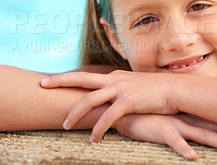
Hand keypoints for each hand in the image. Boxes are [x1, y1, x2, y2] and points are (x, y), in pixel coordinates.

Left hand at [41, 70, 180, 140]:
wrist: (175, 90)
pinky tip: (93, 139)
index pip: (86, 76)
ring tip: (64, 125)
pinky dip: (98, 129)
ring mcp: (120, 89)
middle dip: (60, 81)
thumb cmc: (155, 91)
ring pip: (89, 100)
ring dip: (75, 113)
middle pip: (80, 79)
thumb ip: (121, 89)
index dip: (68, 78)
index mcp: (113, 77)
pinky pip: (108, 117)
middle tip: (41, 84)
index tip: (52, 79)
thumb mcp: (134, 86)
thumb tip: (112, 95)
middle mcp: (113, 80)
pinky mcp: (128, 102)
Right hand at [114, 113, 216, 159]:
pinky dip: (183, 148)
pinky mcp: (160, 130)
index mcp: (188, 113)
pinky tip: (193, 157)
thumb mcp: (166, 112)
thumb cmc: (146, 110)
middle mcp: (186, 118)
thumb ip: (179, 115)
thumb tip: (192, 119)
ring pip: (202, 134)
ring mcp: (175, 123)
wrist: (123, 104)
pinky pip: (173, 140)